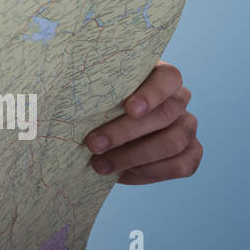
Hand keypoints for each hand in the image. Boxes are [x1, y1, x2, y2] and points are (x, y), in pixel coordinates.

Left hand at [83, 60, 199, 184]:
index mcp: (160, 75)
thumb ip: (88, 86)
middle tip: (93, 144)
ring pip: (173, 142)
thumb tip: (58, 89)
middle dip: (126, 132)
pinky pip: (181, 165)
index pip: (169, 78)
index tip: (129, 108)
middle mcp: (179, 99)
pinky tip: (120, 174)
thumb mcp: (92, 89)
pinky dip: (149, 172)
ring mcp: (188, 125)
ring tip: (100, 165)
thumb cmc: (95, 102)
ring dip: (133, 156)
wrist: (104, 130)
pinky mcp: (190, 151)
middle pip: (166, 115)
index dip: (152, 93)